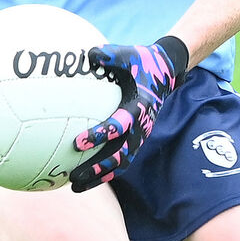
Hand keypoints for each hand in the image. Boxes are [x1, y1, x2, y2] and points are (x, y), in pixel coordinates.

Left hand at [69, 36, 187, 191]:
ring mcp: (140, 135)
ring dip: (99, 176)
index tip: (78, 141)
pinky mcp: (136, 139)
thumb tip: (90, 54)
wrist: (165, 72)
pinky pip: (120, 160)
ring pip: (121, 163)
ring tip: (74, 186)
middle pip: (121, 155)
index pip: (120, 125)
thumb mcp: (129, 55)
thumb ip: (111, 55)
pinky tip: (82, 178)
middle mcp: (142, 126)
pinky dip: (104, 172)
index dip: (101, 135)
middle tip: (75, 175)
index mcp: (140, 107)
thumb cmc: (141, 62)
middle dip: (98, 168)